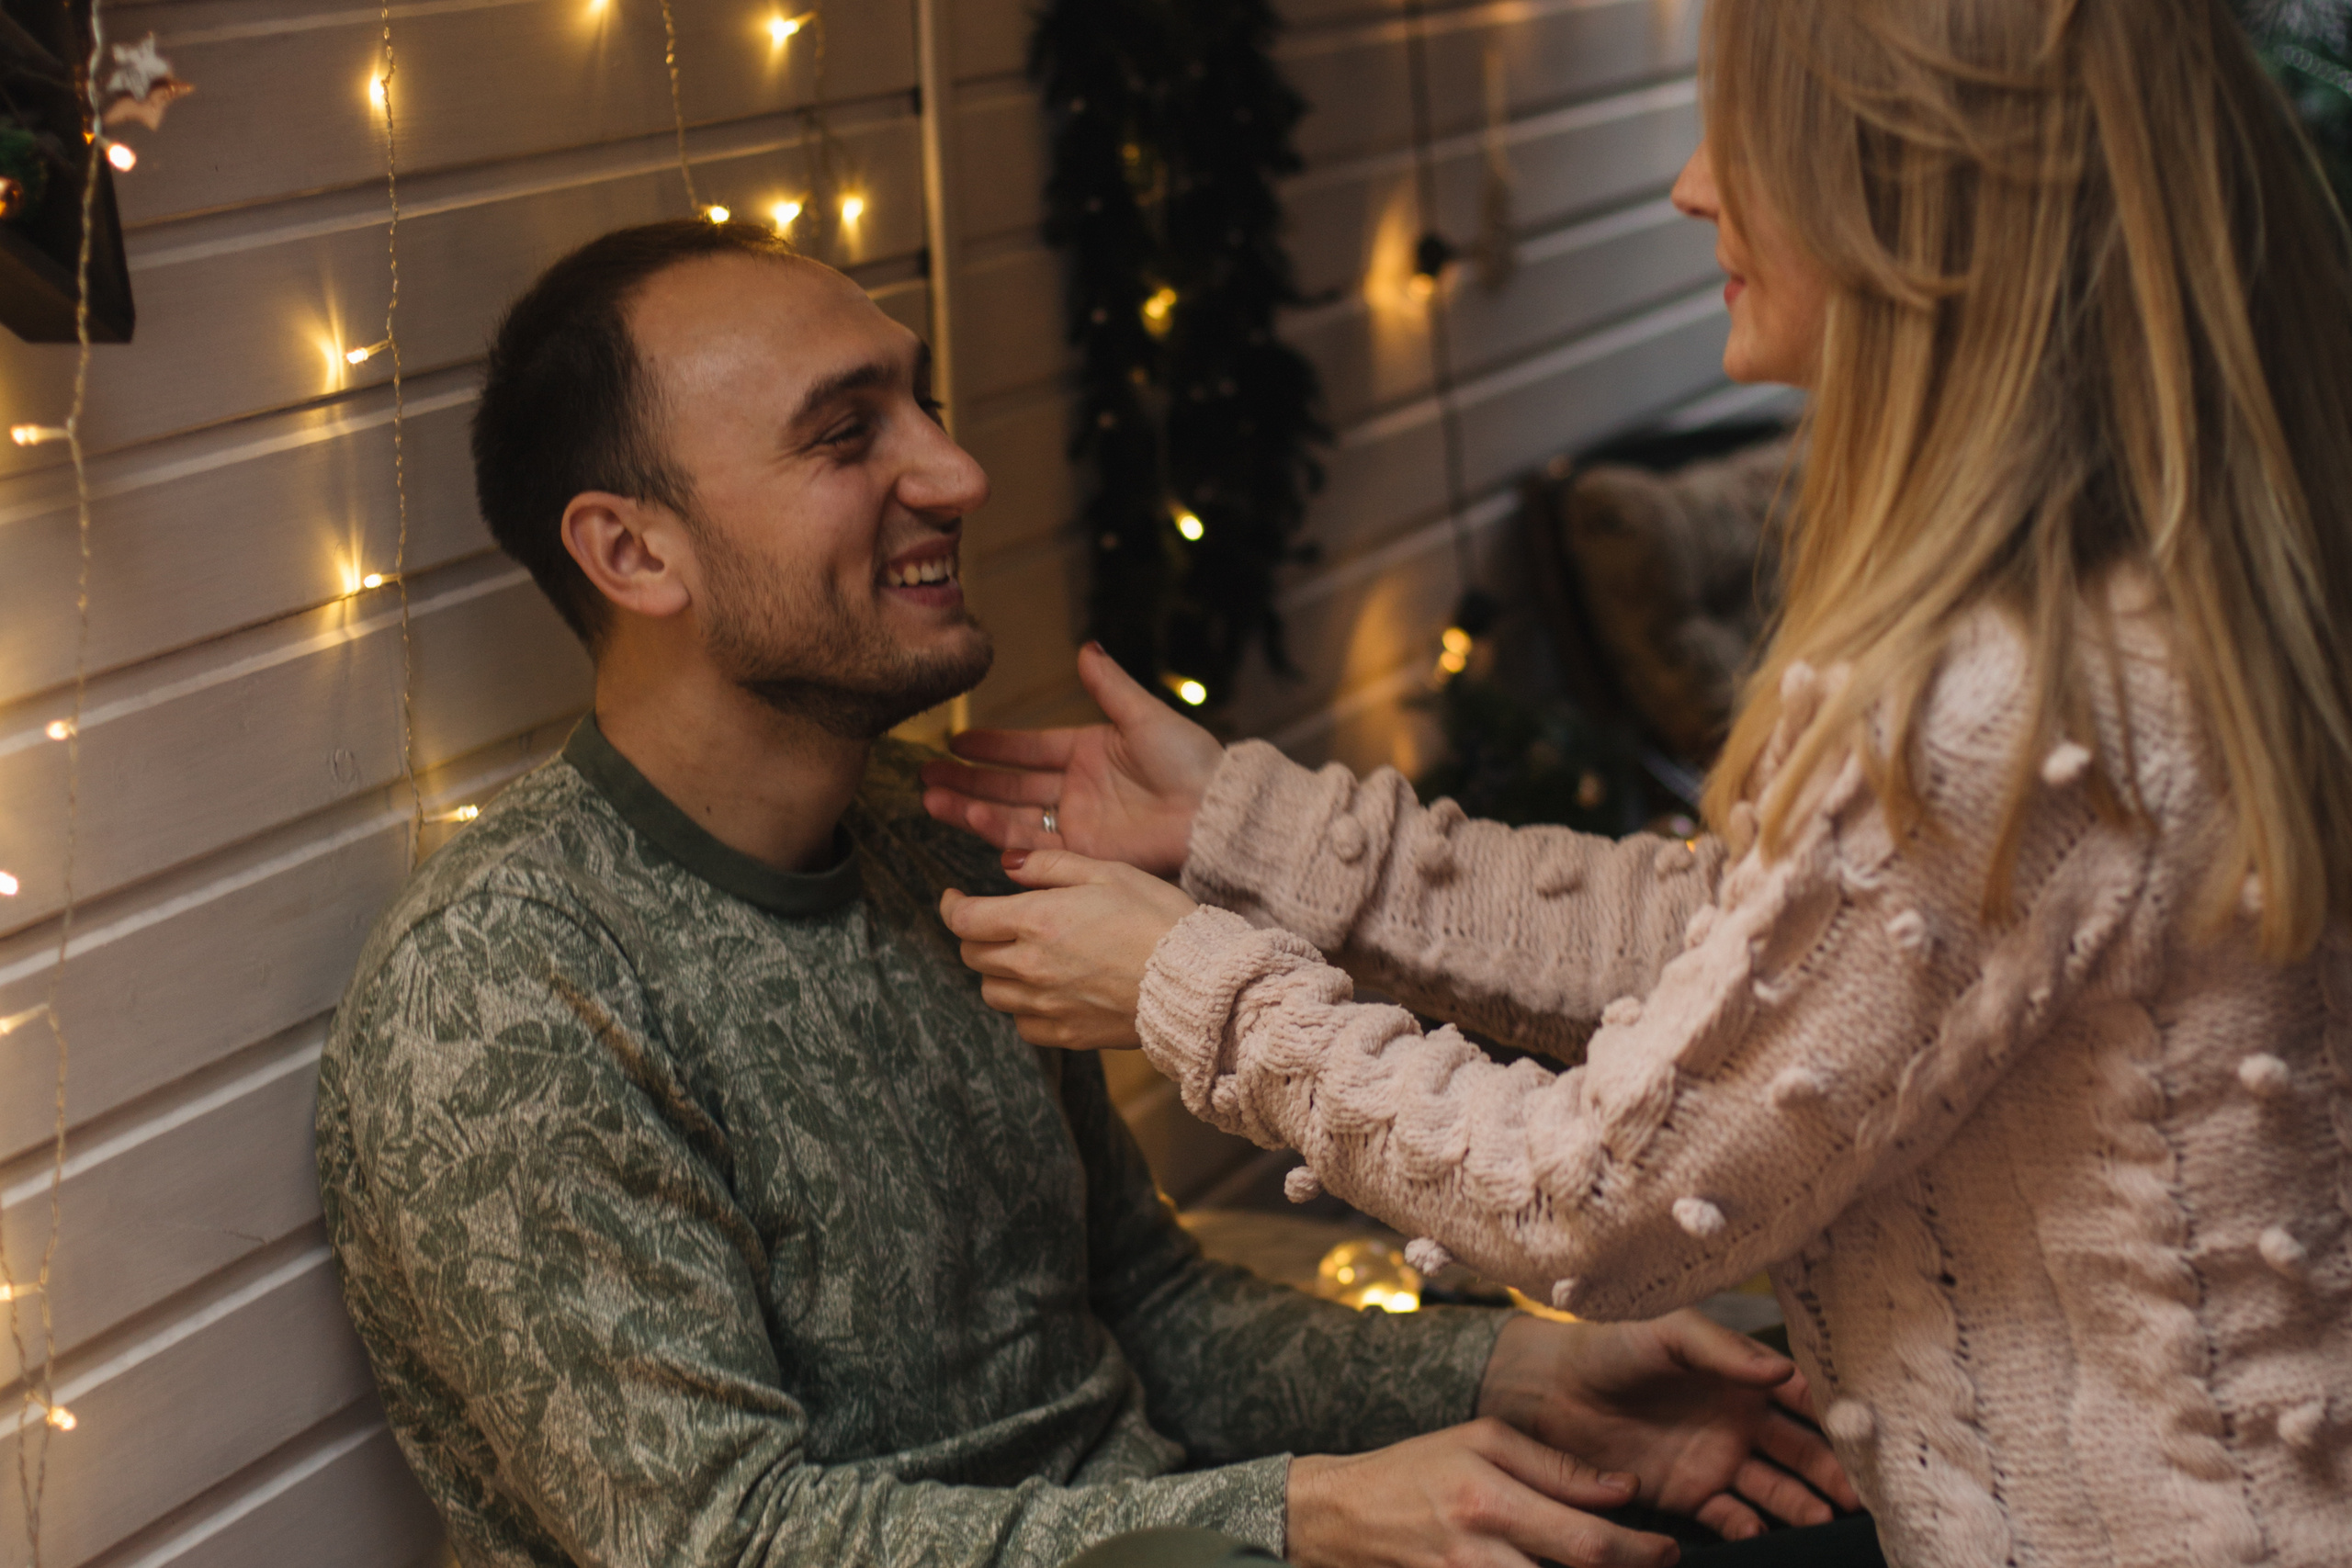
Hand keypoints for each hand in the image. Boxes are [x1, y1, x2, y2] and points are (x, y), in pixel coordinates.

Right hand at [922, 642, 1223, 875]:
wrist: (1215, 812)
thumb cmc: (1191, 761)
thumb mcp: (1144, 715)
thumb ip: (1108, 685)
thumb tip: (1086, 647)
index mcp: (1088, 752)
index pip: (1028, 748)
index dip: (992, 746)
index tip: (954, 740)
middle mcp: (1076, 789)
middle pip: (1009, 785)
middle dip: (967, 780)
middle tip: (925, 775)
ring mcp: (1077, 823)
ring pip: (1010, 816)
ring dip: (970, 808)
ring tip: (931, 798)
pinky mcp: (1082, 854)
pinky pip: (1032, 845)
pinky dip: (1000, 836)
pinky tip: (970, 821)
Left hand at [940, 849, 1197, 1048]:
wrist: (1196, 980)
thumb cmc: (1157, 918)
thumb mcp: (1107, 872)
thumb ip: (1050, 865)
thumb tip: (1008, 865)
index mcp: (1036, 920)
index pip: (964, 919)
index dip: (950, 906)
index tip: (955, 898)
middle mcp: (1031, 966)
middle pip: (973, 956)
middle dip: (976, 935)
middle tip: (996, 922)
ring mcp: (1046, 1005)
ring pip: (993, 993)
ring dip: (997, 972)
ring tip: (1023, 956)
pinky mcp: (1066, 1034)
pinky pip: (1022, 1024)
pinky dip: (1023, 1007)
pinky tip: (1046, 991)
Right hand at [1286, 1419, 1678, 1567]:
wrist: (1340, 1515)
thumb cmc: (1416, 1469)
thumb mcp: (1481, 1439)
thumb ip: (1554, 1465)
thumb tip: (1623, 1490)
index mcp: (1489, 1499)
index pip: (1587, 1542)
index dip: (1641, 1551)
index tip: (1668, 1547)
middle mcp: (1479, 1553)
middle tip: (1656, 1560)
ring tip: (1609, 1566)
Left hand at [1477, 1313, 1859, 1542]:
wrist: (1550, 1388)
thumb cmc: (1611, 1345)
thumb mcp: (1668, 1334)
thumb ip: (1723, 1351)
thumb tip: (1782, 1371)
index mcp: (1741, 1375)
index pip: (1803, 1398)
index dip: (1836, 1417)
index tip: (1869, 1437)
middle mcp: (1740, 1421)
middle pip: (1803, 1452)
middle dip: (1834, 1472)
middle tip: (1864, 1496)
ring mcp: (1718, 1460)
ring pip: (1777, 1490)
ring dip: (1804, 1506)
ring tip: (1828, 1521)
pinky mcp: (1690, 1494)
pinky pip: (1732, 1517)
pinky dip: (1752, 1529)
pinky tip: (1762, 1532)